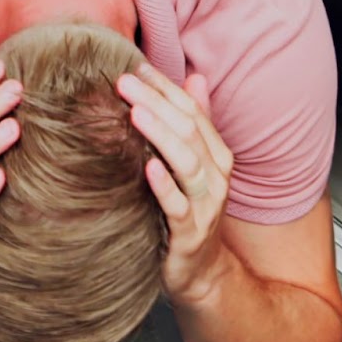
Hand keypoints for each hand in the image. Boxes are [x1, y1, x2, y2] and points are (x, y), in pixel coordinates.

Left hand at [116, 63, 235, 304]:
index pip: (192, 112)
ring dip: (161, 135)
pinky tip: (147, 166)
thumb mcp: (195, 166)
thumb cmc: (190, 214)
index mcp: (216, 156)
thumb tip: (195, 77)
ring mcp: (206, 206)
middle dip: (157, 103)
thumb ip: (197, 124)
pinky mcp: (191, 233)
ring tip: (135, 112)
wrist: (201, 274)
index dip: (165, 88)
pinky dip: (164, 185)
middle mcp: (216, 176)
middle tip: (124, 82)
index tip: (135, 67)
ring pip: (188, 162)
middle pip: (188, 131)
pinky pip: (179, 206)